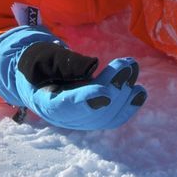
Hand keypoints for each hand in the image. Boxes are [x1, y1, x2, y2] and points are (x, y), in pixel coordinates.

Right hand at [0, 27, 146, 130]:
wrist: (37, 74)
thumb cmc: (38, 62)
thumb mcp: (44, 56)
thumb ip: (64, 62)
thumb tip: (92, 66)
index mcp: (44, 102)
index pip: (66, 106)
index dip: (87, 100)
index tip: (106, 92)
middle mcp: (64, 117)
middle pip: (92, 112)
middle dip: (113, 88)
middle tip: (127, 65)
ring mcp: (79, 119)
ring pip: (105, 116)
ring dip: (123, 95)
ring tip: (133, 68)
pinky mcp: (92, 116)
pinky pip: (111, 117)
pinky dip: (127, 106)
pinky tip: (139, 92)